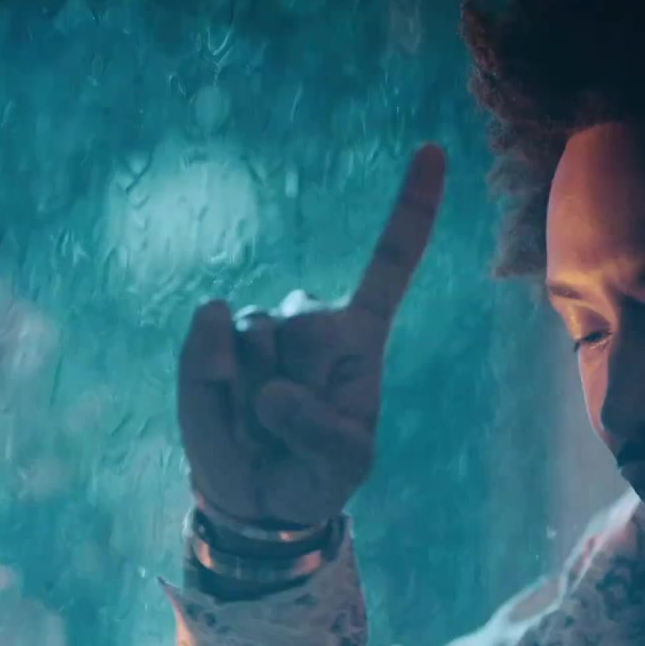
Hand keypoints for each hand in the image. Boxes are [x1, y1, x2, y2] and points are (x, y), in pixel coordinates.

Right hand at [177, 145, 447, 526]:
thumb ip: (320, 433)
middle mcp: (311, 321)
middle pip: (306, 318)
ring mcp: (259, 328)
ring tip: (260, 426)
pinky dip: (213, 366)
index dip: (412, 208)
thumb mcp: (342, 465)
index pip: (390, 264)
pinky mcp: (212, 339)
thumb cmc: (312, 473)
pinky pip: (212, 328)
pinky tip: (228, 402)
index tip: (433, 148)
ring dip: (255, 387)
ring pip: (257, 332)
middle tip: (292, 428)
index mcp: (360, 337)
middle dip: (298, 378)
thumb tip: (269, 386)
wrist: (254, 497)